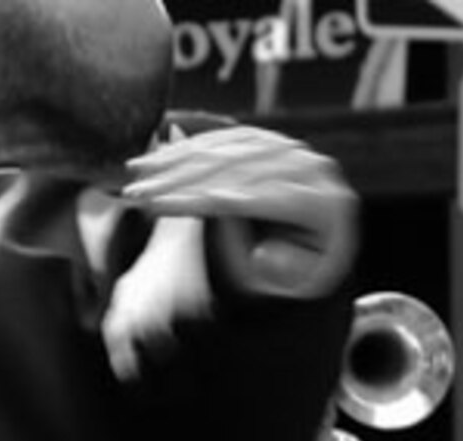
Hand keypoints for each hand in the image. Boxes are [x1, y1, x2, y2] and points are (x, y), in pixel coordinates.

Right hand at [122, 121, 355, 299]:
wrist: (311, 259)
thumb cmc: (286, 281)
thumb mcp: (275, 282)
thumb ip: (262, 263)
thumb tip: (244, 231)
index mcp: (326, 206)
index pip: (257, 197)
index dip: (204, 200)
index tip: (160, 207)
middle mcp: (316, 172)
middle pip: (240, 167)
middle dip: (181, 179)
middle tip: (136, 192)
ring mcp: (298, 153)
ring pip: (231, 147)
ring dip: (178, 159)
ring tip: (136, 173)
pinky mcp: (279, 144)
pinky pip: (231, 137)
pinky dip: (192, 145)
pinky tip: (157, 155)